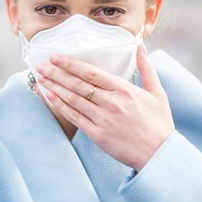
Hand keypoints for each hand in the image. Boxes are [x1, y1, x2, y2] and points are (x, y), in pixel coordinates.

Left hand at [35, 44, 173, 171]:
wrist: (160, 155)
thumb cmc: (159, 124)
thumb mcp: (157, 93)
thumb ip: (146, 68)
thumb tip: (140, 46)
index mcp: (124, 90)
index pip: (91, 73)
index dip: (71, 64)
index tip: (56, 57)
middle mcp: (111, 103)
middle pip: (78, 84)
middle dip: (57, 73)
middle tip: (42, 65)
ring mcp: (103, 119)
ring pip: (73, 99)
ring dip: (55, 87)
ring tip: (41, 78)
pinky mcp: (97, 135)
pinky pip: (75, 117)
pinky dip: (61, 106)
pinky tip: (50, 96)